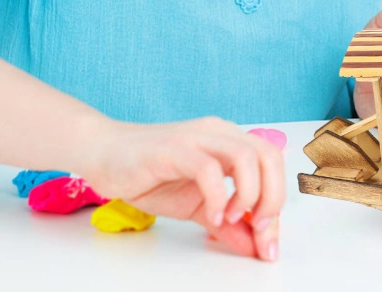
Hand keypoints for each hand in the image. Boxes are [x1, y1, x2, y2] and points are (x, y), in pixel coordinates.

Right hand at [75, 116, 283, 261]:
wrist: (103, 154)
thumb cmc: (150, 176)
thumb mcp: (195, 206)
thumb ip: (225, 223)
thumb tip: (254, 246)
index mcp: (230, 141)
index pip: (271, 165)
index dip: (278, 206)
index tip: (269, 245)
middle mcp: (221, 133)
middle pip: (269, 156)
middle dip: (273, 198)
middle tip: (260, 231)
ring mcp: (199, 138)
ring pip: (247, 156)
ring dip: (249, 195)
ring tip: (231, 220)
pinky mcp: (174, 149)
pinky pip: (209, 168)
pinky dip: (217, 196)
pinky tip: (210, 217)